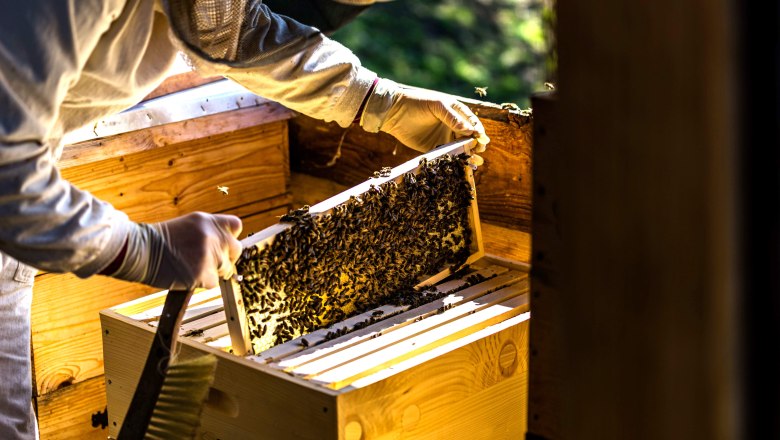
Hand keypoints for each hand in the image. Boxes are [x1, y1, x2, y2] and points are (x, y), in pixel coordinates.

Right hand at [109, 212, 241, 289]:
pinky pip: (213, 282)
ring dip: (213, 272)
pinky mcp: (203, 273)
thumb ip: (208, 232)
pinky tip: (187, 276)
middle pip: (236, 249)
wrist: (138, 251)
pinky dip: (202, 283)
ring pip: (226, 268)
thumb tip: (224, 246)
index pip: (236, 226)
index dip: (230, 236)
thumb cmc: (159, 241)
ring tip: (192, 268)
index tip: (223, 244)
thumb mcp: (187, 226)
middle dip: (227, 258)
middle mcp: (211, 235)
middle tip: (211, 262)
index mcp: (207, 221)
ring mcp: (208, 254)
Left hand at [361, 79, 489, 152]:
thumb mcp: (436, 106)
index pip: (473, 123)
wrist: (394, 112)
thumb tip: (470, 131)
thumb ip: (452, 118)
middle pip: (470, 138)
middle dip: (476, 145)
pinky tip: (460, 166)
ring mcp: (444, 137)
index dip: (479, 132)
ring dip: (468, 155)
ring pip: (461, 148)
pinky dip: (454, 161)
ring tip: (474, 163)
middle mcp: (453, 125)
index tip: (481, 140)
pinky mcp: (434, 148)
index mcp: (456, 111)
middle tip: (478, 151)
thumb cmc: (416, 103)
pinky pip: (447, 156)